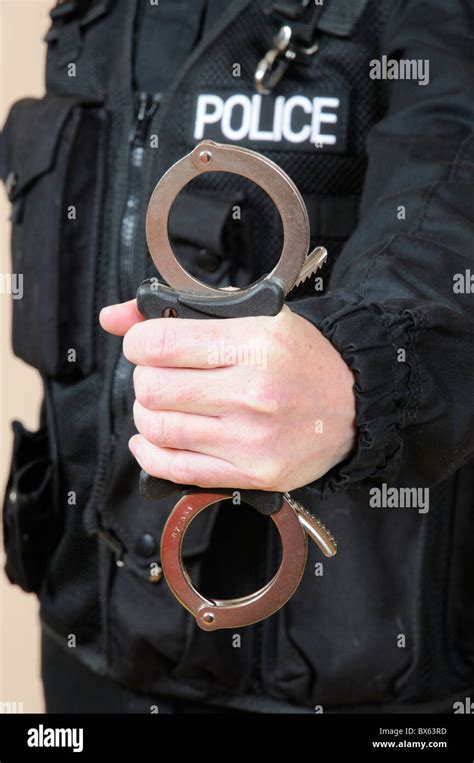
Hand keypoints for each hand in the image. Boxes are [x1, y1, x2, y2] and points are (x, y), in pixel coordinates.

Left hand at [100, 299, 355, 491]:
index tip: (144, 345)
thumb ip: (183, 311)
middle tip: (160, 374)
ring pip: (157, 428)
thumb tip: (113, 317)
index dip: (137, 343)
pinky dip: (150, 452)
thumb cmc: (301, 358)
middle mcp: (254, 393)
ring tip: (164, 403)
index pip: (160, 344)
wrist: (353, 405)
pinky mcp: (252, 474)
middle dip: (144, 378)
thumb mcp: (253, 317)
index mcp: (256, 344)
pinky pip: (174, 469)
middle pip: (152, 389)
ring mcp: (252, 440)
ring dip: (146, 413)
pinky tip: (153, 438)